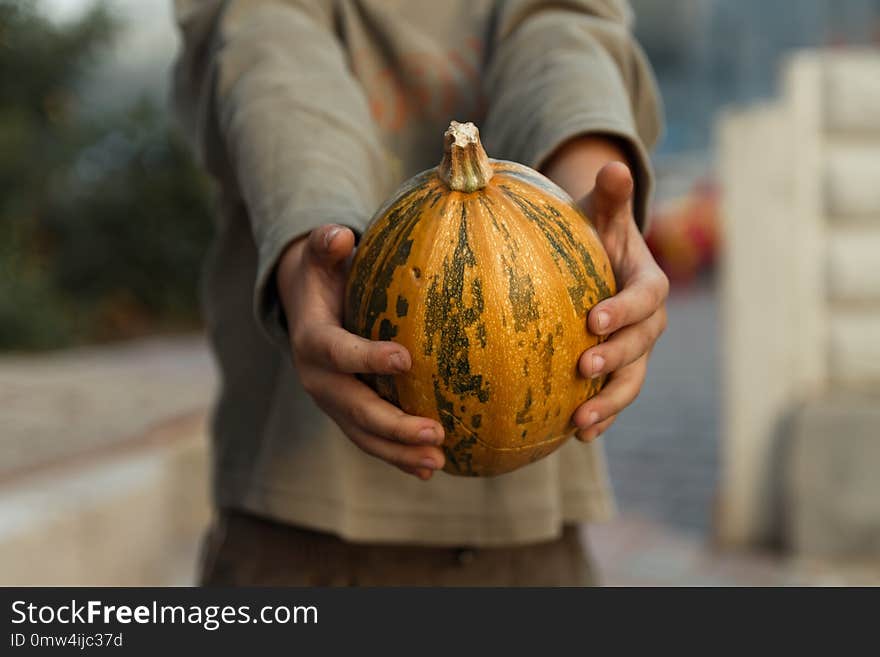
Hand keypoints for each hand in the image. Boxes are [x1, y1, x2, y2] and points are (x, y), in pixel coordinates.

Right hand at [276, 224, 445, 479]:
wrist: (304, 307)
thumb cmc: (324, 275)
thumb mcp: (321, 256)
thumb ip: (327, 245)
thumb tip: (339, 235)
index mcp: (312, 340)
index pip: (338, 352)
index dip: (367, 357)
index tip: (406, 359)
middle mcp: (318, 378)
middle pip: (354, 408)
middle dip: (392, 425)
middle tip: (435, 432)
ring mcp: (333, 401)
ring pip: (364, 434)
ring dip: (399, 451)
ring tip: (437, 462)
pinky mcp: (348, 414)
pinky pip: (371, 438)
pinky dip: (398, 456)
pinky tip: (431, 467)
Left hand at [543, 139, 668, 441]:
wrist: (591, 263)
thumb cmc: (591, 234)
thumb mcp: (599, 214)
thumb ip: (609, 197)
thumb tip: (611, 165)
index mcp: (648, 282)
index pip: (646, 298)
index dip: (625, 310)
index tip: (593, 320)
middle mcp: (648, 321)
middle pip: (642, 345)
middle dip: (616, 359)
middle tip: (583, 367)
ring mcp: (634, 351)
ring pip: (631, 380)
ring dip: (609, 403)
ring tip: (581, 423)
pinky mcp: (616, 371)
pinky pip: (614, 398)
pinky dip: (601, 417)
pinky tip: (574, 435)